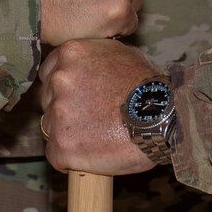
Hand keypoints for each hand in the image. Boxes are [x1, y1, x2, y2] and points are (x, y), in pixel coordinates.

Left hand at [39, 38, 157, 174]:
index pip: (50, 74)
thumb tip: (90, 65)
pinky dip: (70, 158)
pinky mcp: (63, 145)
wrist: (163, 118)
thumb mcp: (122, 54)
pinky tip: (91, 154)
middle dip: (65, 110)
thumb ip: (96, 58)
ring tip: (96, 137)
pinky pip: (55, 155)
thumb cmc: (149, 87)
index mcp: (70, 53)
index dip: (65, 89)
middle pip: (48, 100)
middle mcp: (59, 80)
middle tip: (91, 119)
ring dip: (68, 133)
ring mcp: (59, 113)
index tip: (79, 99)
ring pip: (51, 128)